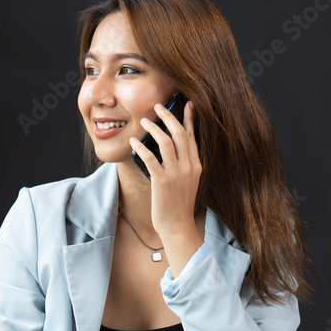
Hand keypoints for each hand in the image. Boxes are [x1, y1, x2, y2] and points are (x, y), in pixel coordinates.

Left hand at [129, 101, 203, 269]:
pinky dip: (141, 147)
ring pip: (167, 142)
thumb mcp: (187, 181)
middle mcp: (188, 166)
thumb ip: (182, 165)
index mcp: (196, 165)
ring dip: (154, 128)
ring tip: (144, 121)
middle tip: (158, 106)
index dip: (189, 119)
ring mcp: (176, 174)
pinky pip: (151, 158)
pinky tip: (134, 142)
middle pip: (180, 133)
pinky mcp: (162, 181)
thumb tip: (168, 147)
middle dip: (169, 116)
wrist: (178, 226)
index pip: (193, 136)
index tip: (187, 104)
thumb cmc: (178, 205)